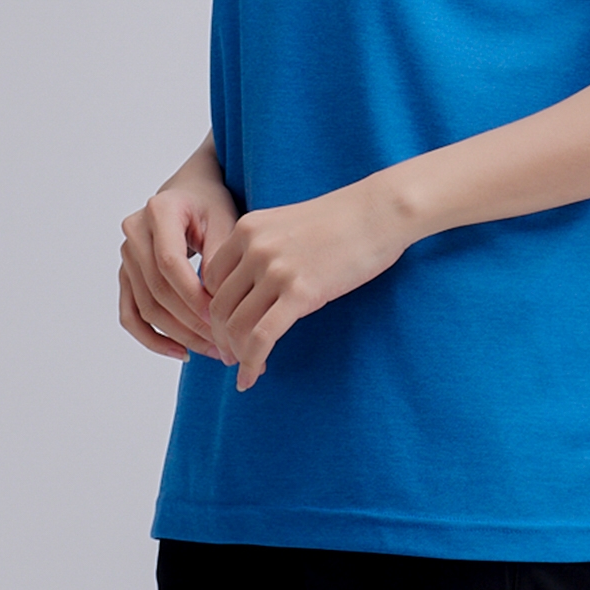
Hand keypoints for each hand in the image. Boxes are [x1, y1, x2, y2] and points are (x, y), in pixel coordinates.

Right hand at [119, 138, 239, 362]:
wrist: (192, 191)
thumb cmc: (212, 203)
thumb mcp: (227, 218)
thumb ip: (222, 255)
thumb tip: (218, 301)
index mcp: (160, 210)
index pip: (169, 262)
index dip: (192, 294)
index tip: (220, 318)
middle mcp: (135, 231)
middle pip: (157, 289)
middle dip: (190, 321)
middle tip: (224, 343)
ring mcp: (126, 255)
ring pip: (145, 306)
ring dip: (178, 334)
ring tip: (213, 350)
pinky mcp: (127, 275)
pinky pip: (131, 314)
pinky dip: (152, 337)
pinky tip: (181, 351)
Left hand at [202, 174, 411, 390]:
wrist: (380, 210)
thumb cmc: (342, 219)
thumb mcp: (288, 225)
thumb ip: (262, 249)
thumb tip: (249, 289)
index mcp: (248, 228)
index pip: (210, 280)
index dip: (212, 311)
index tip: (224, 329)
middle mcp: (255, 247)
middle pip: (218, 306)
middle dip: (220, 338)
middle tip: (230, 356)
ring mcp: (276, 269)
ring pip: (235, 325)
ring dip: (235, 354)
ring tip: (244, 368)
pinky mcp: (301, 292)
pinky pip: (262, 338)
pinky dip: (250, 363)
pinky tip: (250, 378)